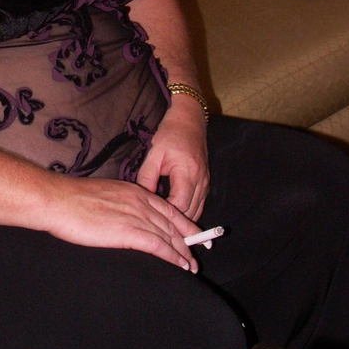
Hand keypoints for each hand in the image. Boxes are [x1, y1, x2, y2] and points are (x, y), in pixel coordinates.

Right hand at [43, 176, 201, 271]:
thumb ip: (120, 205)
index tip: (194, 235)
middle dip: (188, 241)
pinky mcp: (129, 232)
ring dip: (183, 253)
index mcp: (134, 191)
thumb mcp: (104, 195)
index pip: (168, 209)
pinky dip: (173, 257)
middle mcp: (140, 202)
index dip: (184, 224)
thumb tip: (123, 219)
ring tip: (191, 267)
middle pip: (172, 224)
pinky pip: (158, 246)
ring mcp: (136, 216)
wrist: (58, 200)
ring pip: (169, 236)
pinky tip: (181, 266)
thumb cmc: (72, 200)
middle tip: (197, 255)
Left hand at [136, 99, 209, 221]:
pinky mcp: (205, 183)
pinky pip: (199, 205)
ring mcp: (206, 183)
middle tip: (155, 226)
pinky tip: (174, 215)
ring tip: (164, 225)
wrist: (189, 122)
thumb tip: (142, 199)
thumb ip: (146, 177)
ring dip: (181, 220)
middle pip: (190, 213)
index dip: (166, 215)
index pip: (179, 204)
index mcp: (187, 173)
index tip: (151, 217)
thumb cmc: (170, 135)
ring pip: (196, 211)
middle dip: (173, 221)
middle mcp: (201, 181)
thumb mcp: (154, 154)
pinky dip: (188, 212)